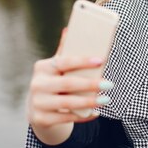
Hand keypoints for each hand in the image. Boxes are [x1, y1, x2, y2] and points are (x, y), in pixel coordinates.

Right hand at [26, 29, 112, 144]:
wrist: (37, 109)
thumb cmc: (54, 82)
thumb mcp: (56, 67)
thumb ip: (64, 51)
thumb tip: (69, 28)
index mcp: (42, 67)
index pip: (65, 62)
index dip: (83, 61)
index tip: (101, 60)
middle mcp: (37, 84)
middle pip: (68, 83)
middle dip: (91, 84)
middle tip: (109, 84)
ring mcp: (38, 102)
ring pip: (68, 102)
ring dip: (89, 101)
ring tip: (106, 99)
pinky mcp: (41, 119)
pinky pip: (66, 118)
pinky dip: (83, 115)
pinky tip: (97, 112)